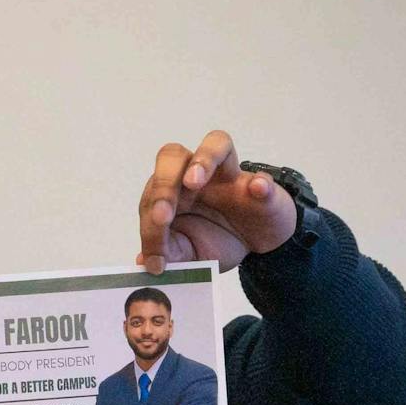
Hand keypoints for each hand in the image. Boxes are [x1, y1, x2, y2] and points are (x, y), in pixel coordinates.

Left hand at [138, 131, 296, 274]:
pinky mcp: (260, 186)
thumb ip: (169, 254)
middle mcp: (195, 176)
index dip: (149, 229)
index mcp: (172, 192)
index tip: (156, 259)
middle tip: (164, 214)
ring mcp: (229, 175)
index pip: (153, 197)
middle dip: (163, 184)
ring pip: (215, 143)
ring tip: (194, 182)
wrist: (255, 244)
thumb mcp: (189, 254)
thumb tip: (144, 260)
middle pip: (172, 156)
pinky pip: (261, 178)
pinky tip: (257, 190)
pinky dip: (260, 183)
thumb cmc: (215, 239)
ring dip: (202, 159)